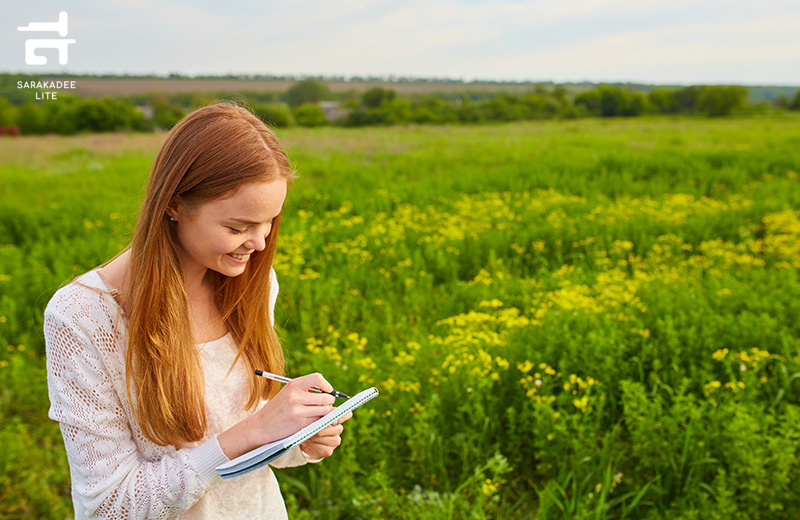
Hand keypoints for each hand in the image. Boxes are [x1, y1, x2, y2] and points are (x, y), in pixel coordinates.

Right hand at [218, 373, 334, 459]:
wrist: (260, 426)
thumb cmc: (278, 409)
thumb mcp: (288, 394)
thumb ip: (306, 390)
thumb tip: (330, 392)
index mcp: (293, 385)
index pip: (318, 378)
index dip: (326, 385)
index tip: (327, 391)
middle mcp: (295, 396)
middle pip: (326, 397)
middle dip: (329, 402)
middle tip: (325, 405)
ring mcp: (298, 410)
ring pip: (325, 410)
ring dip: (326, 413)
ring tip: (320, 414)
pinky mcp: (300, 424)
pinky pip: (319, 421)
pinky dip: (320, 421)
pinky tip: (313, 421)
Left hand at [300, 412, 352, 459]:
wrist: (302, 439)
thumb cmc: (308, 423)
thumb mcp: (312, 414)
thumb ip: (317, 408)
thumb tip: (320, 405)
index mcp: (336, 418)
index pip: (346, 414)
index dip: (343, 417)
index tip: (334, 420)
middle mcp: (338, 429)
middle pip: (338, 429)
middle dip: (323, 428)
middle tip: (311, 427)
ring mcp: (335, 441)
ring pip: (329, 439)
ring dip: (316, 437)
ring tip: (306, 434)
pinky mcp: (328, 451)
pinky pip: (323, 448)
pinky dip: (313, 445)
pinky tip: (307, 441)